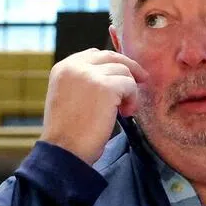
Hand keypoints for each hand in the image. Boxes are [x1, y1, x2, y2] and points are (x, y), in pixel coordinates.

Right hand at [40, 49, 148, 165]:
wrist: (64, 152)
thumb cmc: (68, 133)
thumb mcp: (68, 97)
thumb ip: (83, 82)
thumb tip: (112, 74)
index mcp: (63, 68)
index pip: (94, 54)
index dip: (112, 63)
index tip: (124, 74)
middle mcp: (74, 67)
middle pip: (111, 57)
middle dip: (129, 67)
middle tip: (142, 80)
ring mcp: (90, 75)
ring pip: (123, 71)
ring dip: (129, 90)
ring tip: (124, 110)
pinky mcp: (105, 87)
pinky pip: (130, 85)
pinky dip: (132, 99)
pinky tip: (125, 113)